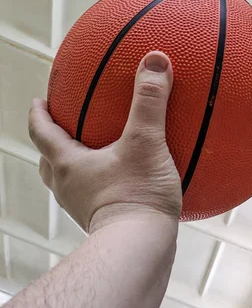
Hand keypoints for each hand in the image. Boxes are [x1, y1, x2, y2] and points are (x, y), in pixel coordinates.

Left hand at [29, 51, 181, 232]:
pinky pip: (96, 196)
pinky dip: (104, 183)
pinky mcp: (103, 222)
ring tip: (94, 154)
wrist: (141, 248)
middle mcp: (69, 187)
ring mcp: (84, 208)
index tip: (40, 101)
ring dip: (76, 166)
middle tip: (64, 128)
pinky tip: (128, 180)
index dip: (39, 114)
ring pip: (69, 182)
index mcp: (69, 164)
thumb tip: (156, 59)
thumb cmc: (136, 195)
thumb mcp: (145, 141)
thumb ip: (149, 100)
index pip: (42, 133)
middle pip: (50, 160)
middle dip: (53, 143)